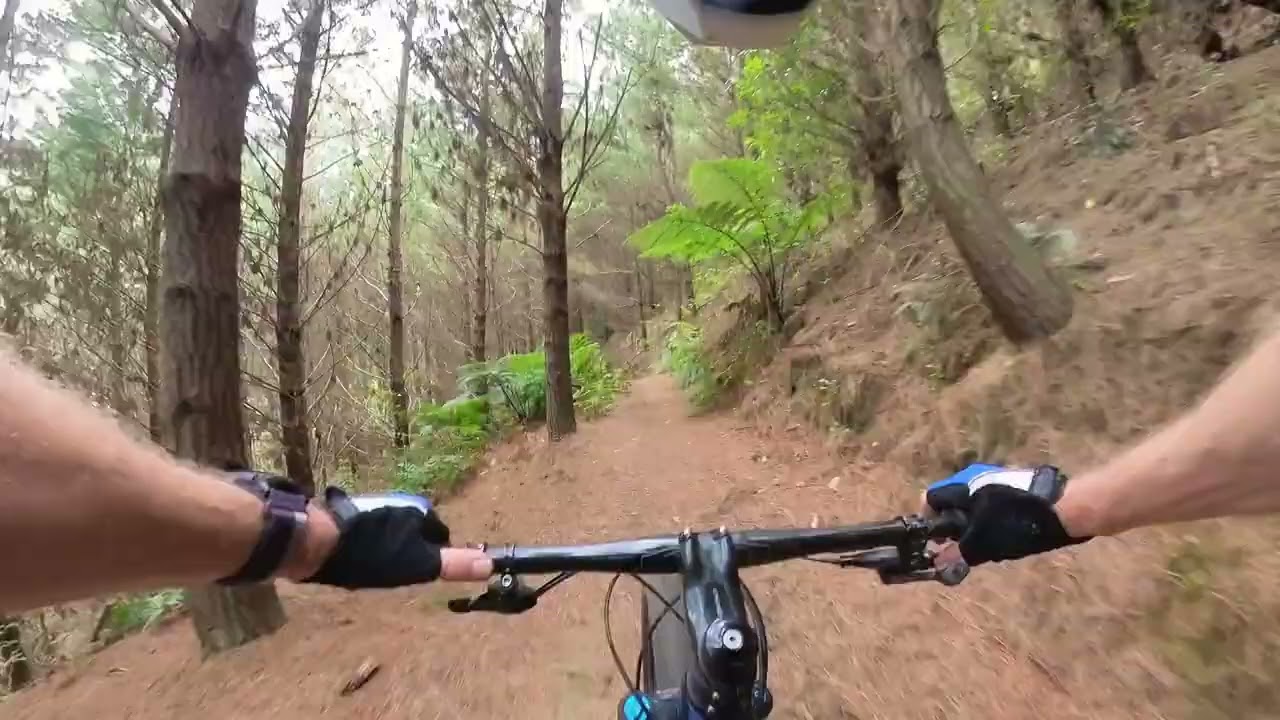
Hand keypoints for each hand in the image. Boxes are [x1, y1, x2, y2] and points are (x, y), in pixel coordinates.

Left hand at [298, 487, 491, 588]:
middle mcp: (401, 502)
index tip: (419, 575)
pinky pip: (370, 534)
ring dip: (388, 550)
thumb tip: (490, 563)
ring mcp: (374, 506)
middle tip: (395, 576)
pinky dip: (368, 547)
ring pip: (393, 534)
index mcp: (420, 511)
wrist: (318, 540)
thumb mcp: (418, 564)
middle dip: (411, 553)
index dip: (433, 559)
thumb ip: (453, 563)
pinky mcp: (350, 514)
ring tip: (372, 572)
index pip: (441, 538)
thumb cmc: (373, 553)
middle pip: (416, 534)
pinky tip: (355, 563)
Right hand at [924, 464, 1089, 566]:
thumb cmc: (1017, 523)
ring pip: (972, 501)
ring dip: (971, 522)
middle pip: (951, 501)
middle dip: (951, 524)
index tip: (935, 541)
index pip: (930, 499)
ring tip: (984, 544)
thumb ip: (957, 553)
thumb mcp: (982, 543)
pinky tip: (1005, 533)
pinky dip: (989, 517)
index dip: (928, 521)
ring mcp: (996, 476)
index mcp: (961, 486)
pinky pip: (991, 501)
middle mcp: (974, 476)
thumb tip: (938, 565)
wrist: (1064, 508)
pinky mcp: (1015, 482)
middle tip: (959, 547)